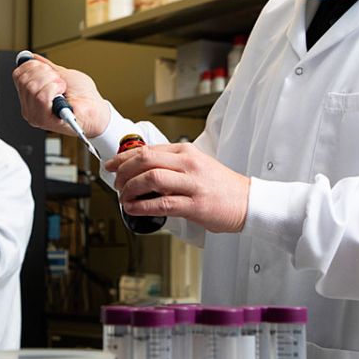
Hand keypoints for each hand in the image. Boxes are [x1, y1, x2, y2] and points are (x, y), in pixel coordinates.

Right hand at [13, 54, 108, 137]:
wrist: (96, 109)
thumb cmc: (83, 96)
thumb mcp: (62, 74)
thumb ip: (45, 67)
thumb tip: (31, 57)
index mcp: (31, 96)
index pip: (18, 75)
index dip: (33, 66)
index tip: (49, 70)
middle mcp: (30, 106)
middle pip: (25, 80)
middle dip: (45, 73)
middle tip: (59, 81)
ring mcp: (35, 114)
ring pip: (33, 87)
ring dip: (53, 82)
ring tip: (62, 88)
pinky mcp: (44, 120)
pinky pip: (41, 97)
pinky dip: (55, 89)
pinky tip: (63, 94)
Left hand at [105, 143, 250, 232]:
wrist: (247, 201)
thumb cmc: (221, 186)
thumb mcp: (197, 164)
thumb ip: (173, 163)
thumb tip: (143, 168)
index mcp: (186, 151)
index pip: (148, 149)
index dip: (124, 157)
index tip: (112, 164)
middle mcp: (188, 164)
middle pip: (145, 160)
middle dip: (123, 171)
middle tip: (115, 181)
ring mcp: (192, 184)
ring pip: (151, 179)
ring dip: (130, 188)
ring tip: (123, 196)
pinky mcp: (194, 205)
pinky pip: (162, 204)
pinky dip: (142, 207)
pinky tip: (133, 209)